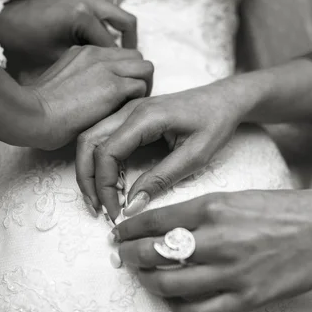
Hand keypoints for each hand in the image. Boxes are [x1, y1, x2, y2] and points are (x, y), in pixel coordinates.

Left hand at [0, 0, 137, 71]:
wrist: (2, 24)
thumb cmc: (25, 47)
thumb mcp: (60, 61)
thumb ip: (89, 66)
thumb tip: (115, 77)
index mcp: (82, 16)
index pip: (114, 46)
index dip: (122, 68)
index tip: (126, 82)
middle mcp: (87, 0)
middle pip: (126, 23)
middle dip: (130, 48)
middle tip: (131, 69)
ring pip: (116, 18)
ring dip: (119, 38)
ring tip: (117, 62)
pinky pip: (103, 15)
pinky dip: (106, 31)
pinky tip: (100, 51)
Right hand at [22, 45, 152, 150]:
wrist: (31, 115)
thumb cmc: (38, 109)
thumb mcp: (60, 82)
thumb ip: (80, 79)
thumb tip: (93, 94)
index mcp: (83, 52)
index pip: (119, 54)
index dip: (125, 73)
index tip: (120, 93)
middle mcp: (97, 54)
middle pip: (137, 57)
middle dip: (140, 77)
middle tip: (131, 100)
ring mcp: (106, 68)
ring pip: (145, 68)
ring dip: (143, 87)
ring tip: (132, 107)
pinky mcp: (113, 87)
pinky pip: (141, 87)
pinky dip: (139, 101)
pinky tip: (125, 115)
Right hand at [76, 79, 252, 217]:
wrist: (224, 99)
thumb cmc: (215, 122)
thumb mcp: (195, 156)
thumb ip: (161, 179)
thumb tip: (131, 205)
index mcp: (145, 117)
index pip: (107, 152)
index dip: (104, 186)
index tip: (114, 211)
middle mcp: (130, 109)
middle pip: (88, 142)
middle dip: (87, 178)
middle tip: (97, 209)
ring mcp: (127, 110)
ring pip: (91, 138)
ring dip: (90, 170)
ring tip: (101, 199)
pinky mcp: (130, 116)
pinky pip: (103, 137)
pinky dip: (100, 161)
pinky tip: (113, 183)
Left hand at [113, 189, 311, 311]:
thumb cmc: (280, 209)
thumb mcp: (233, 198)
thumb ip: (198, 213)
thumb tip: (163, 228)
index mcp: (211, 208)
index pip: (153, 221)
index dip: (129, 229)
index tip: (119, 233)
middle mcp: (216, 239)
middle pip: (154, 254)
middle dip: (130, 256)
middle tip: (124, 256)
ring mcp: (231, 271)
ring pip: (170, 285)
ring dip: (150, 283)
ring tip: (145, 278)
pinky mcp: (246, 297)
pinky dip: (180, 309)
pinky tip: (176, 302)